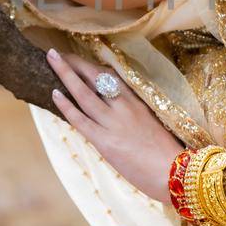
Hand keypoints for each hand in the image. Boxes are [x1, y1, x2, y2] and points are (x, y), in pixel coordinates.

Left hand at [46, 48, 184, 204]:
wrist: (174, 173)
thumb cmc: (166, 153)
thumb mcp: (152, 124)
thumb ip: (135, 114)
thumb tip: (117, 109)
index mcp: (138, 101)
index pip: (111, 76)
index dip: (91, 65)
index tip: (78, 58)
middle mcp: (125, 107)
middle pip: (95, 77)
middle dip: (75, 62)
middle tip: (57, 52)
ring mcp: (114, 123)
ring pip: (84, 93)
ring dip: (65, 74)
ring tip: (51, 58)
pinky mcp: (105, 141)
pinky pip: (80, 119)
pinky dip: (66, 105)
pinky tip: (54, 93)